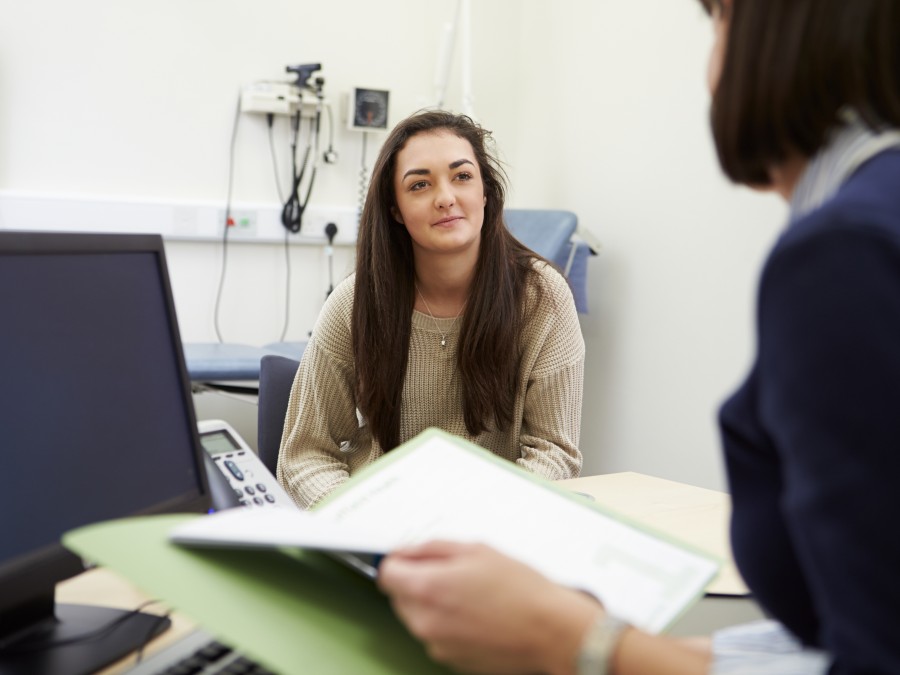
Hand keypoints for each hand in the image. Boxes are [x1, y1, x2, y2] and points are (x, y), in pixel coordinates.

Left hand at [377, 541, 599, 673]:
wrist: (551, 631)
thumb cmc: (520, 590)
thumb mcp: (476, 549)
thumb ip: (433, 548)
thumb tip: (409, 551)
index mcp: (427, 588)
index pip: (387, 573)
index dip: (400, 561)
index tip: (413, 558)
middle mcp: (425, 622)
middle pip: (399, 596)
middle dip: (417, 582)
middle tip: (453, 574)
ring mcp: (437, 645)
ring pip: (417, 618)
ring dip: (433, 604)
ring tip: (470, 595)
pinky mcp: (451, 661)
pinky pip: (436, 636)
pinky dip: (448, 624)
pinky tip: (476, 615)